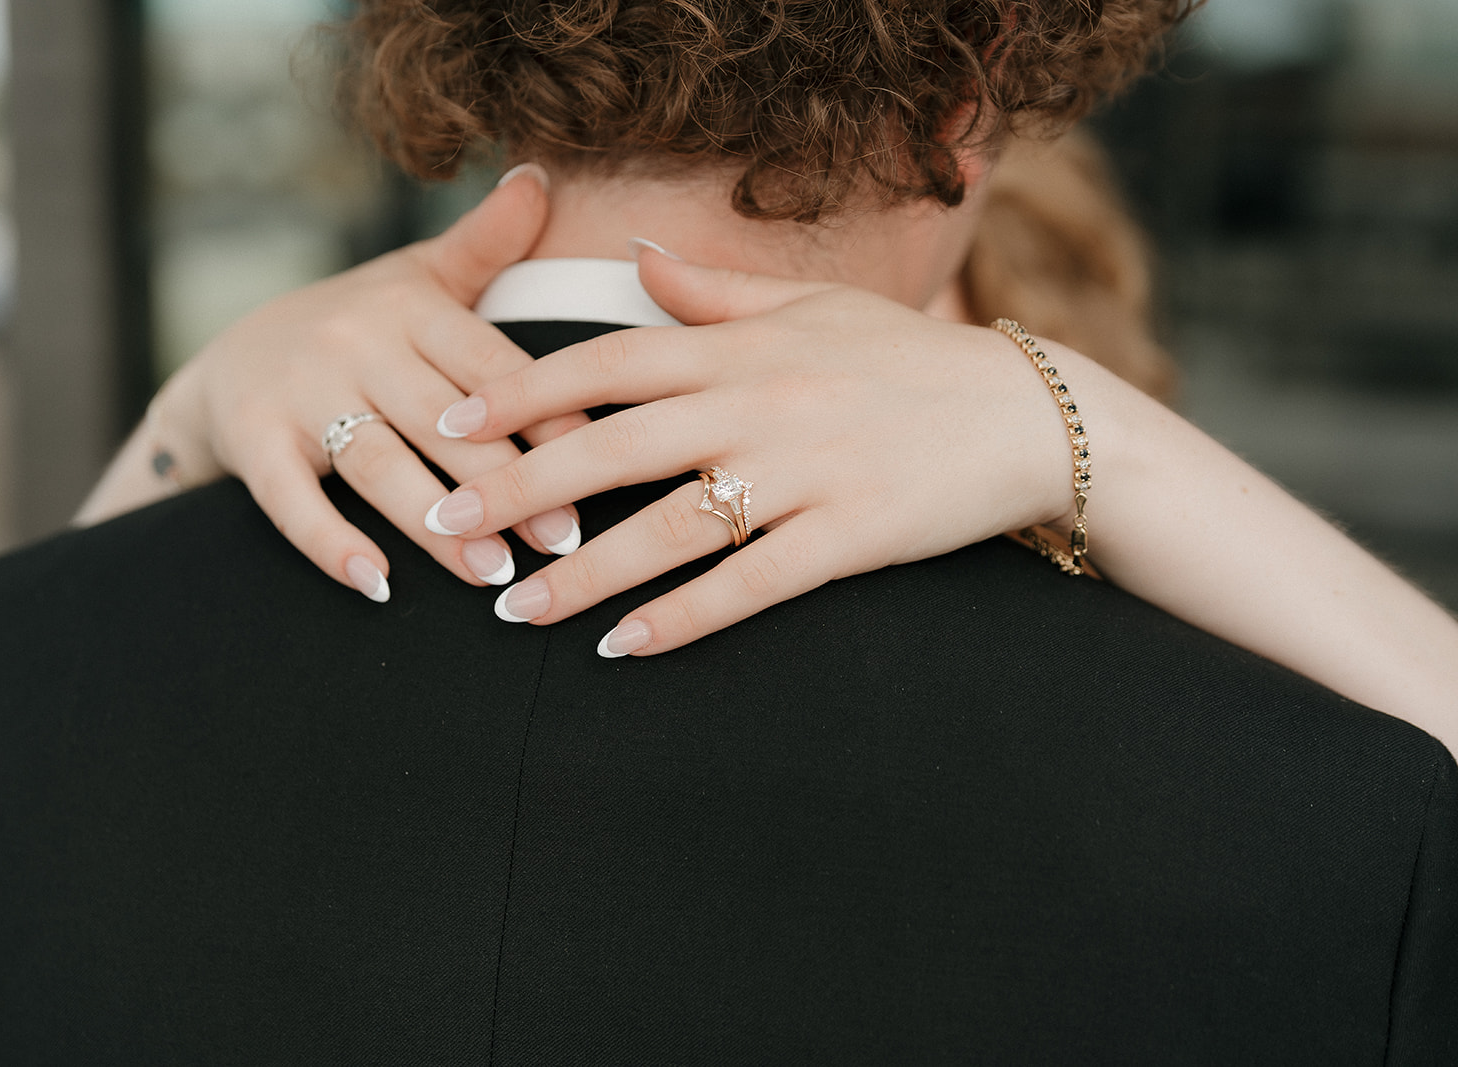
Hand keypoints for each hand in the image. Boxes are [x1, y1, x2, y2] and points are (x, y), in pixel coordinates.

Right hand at [77, 166, 591, 598]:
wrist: (225, 360)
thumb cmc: (354, 327)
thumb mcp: (416, 278)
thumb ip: (485, 244)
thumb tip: (542, 178)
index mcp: (410, 306)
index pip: (493, 366)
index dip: (548, 416)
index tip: (602, 463)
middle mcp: (357, 341)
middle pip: (444, 420)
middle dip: (508, 483)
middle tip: (565, 541)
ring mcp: (301, 391)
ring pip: (378, 462)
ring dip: (436, 524)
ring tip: (492, 576)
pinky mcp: (252, 439)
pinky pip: (292, 498)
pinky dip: (330, 541)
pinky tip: (376, 584)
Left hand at [424, 245, 1077, 655]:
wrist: (1027, 413)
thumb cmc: (909, 359)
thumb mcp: (814, 307)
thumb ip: (714, 291)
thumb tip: (634, 257)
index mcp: (742, 347)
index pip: (607, 363)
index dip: (520, 394)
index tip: (448, 425)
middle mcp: (761, 403)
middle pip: (616, 447)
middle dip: (519, 488)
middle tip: (444, 526)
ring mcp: (805, 472)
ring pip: (671, 527)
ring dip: (585, 574)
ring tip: (516, 612)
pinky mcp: (848, 536)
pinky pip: (751, 585)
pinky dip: (684, 618)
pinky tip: (625, 649)